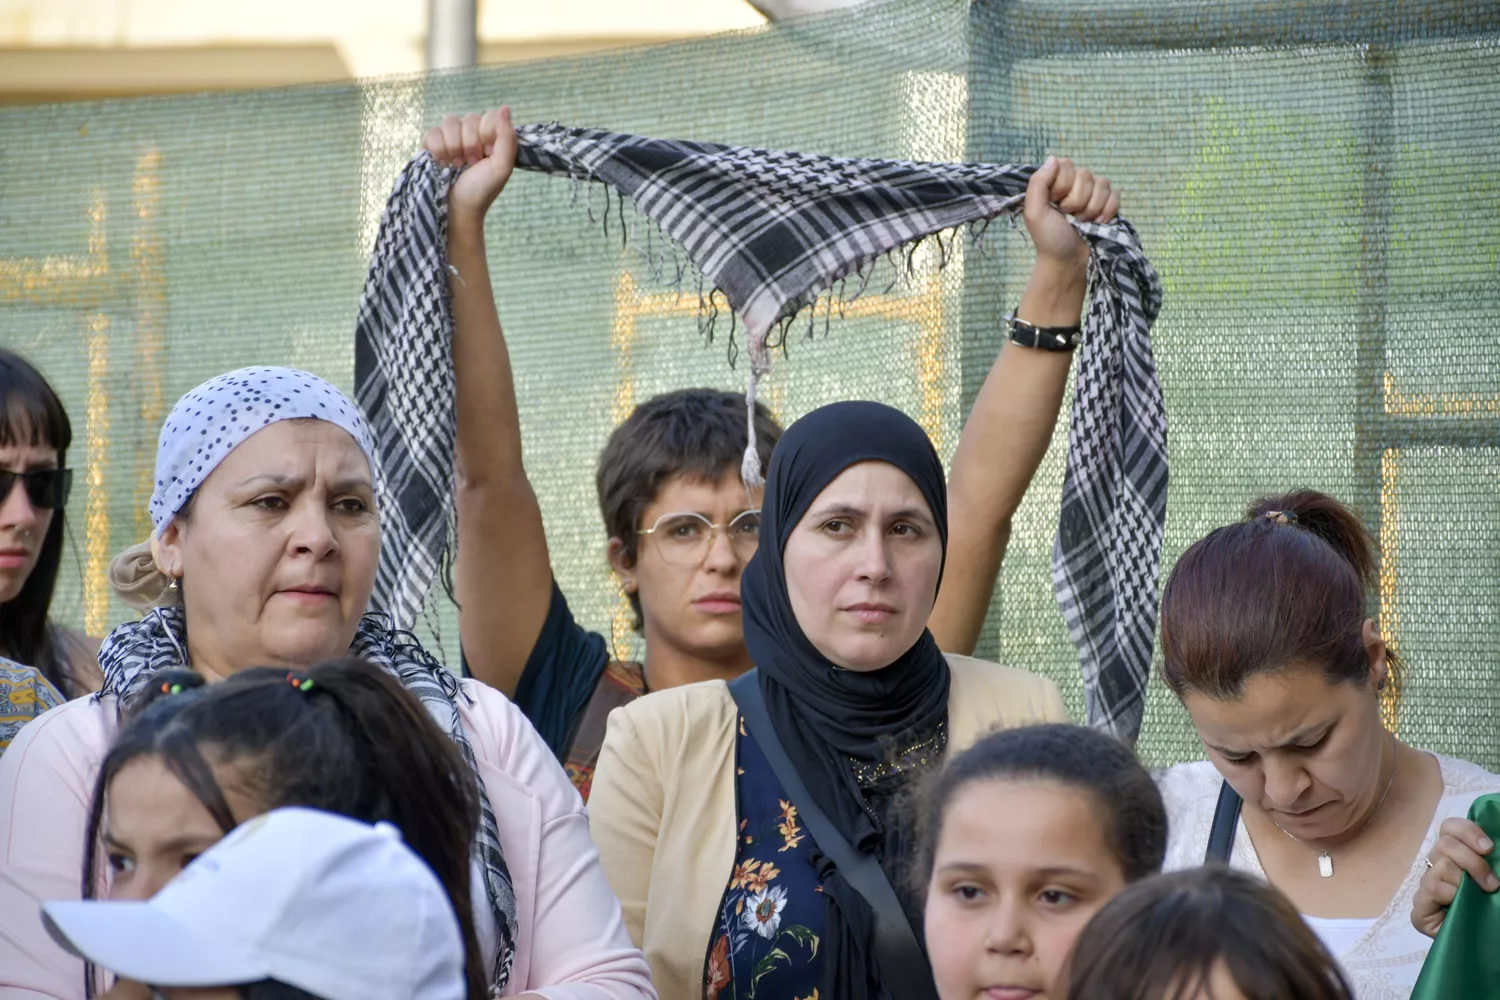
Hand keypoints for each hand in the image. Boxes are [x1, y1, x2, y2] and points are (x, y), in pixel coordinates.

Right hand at [423, 106, 518, 227]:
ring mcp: (451, 137)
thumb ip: (507, 137)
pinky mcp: (432, 143)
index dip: (487, 133)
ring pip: (449, 121)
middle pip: (469, 118)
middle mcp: (471, 132)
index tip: (487, 153)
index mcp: (491, 136)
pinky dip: (438, 149)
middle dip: (470, 144)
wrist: (458, 208)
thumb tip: (505, 107)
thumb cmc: (482, 190)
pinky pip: (432, 131)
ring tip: (456, 164)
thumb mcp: (502, 167)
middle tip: (471, 163)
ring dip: (454, 146)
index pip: (490, 115)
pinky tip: (442, 163)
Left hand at [1023, 156, 1118, 269]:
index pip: (1066, 164)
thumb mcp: (1035, 212)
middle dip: (1076, 201)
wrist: (1068, 261)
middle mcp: (1074, 183)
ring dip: (1091, 208)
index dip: (1062, 185)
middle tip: (1068, 216)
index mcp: (1055, 182)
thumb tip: (1053, 158)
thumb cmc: (1049, 238)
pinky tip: (1097, 223)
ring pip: (1102, 184)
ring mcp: (1093, 193)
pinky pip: (1116, 194)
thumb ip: (1038, 183)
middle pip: (1086, 174)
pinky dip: (1108, 211)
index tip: (1055, 203)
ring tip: (1081, 222)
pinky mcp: (1108, 203)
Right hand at [1412, 817, 1497, 937]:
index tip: (1489, 848)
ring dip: (1465, 882)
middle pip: (1444, 844)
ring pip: (1440, 866)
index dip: (1467, 831)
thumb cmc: (1494, 911)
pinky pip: (1432, 889)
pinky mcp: (1420, 910)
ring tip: (1480, 898)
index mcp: (1455, 856)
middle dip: (1473, 862)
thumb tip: (1493, 844)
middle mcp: (1437, 867)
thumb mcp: (1495, 880)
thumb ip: (1491, 860)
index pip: (1449, 828)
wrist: (1489, 945)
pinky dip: (1451, 894)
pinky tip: (1459, 906)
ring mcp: (1426, 888)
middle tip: (1493, 884)